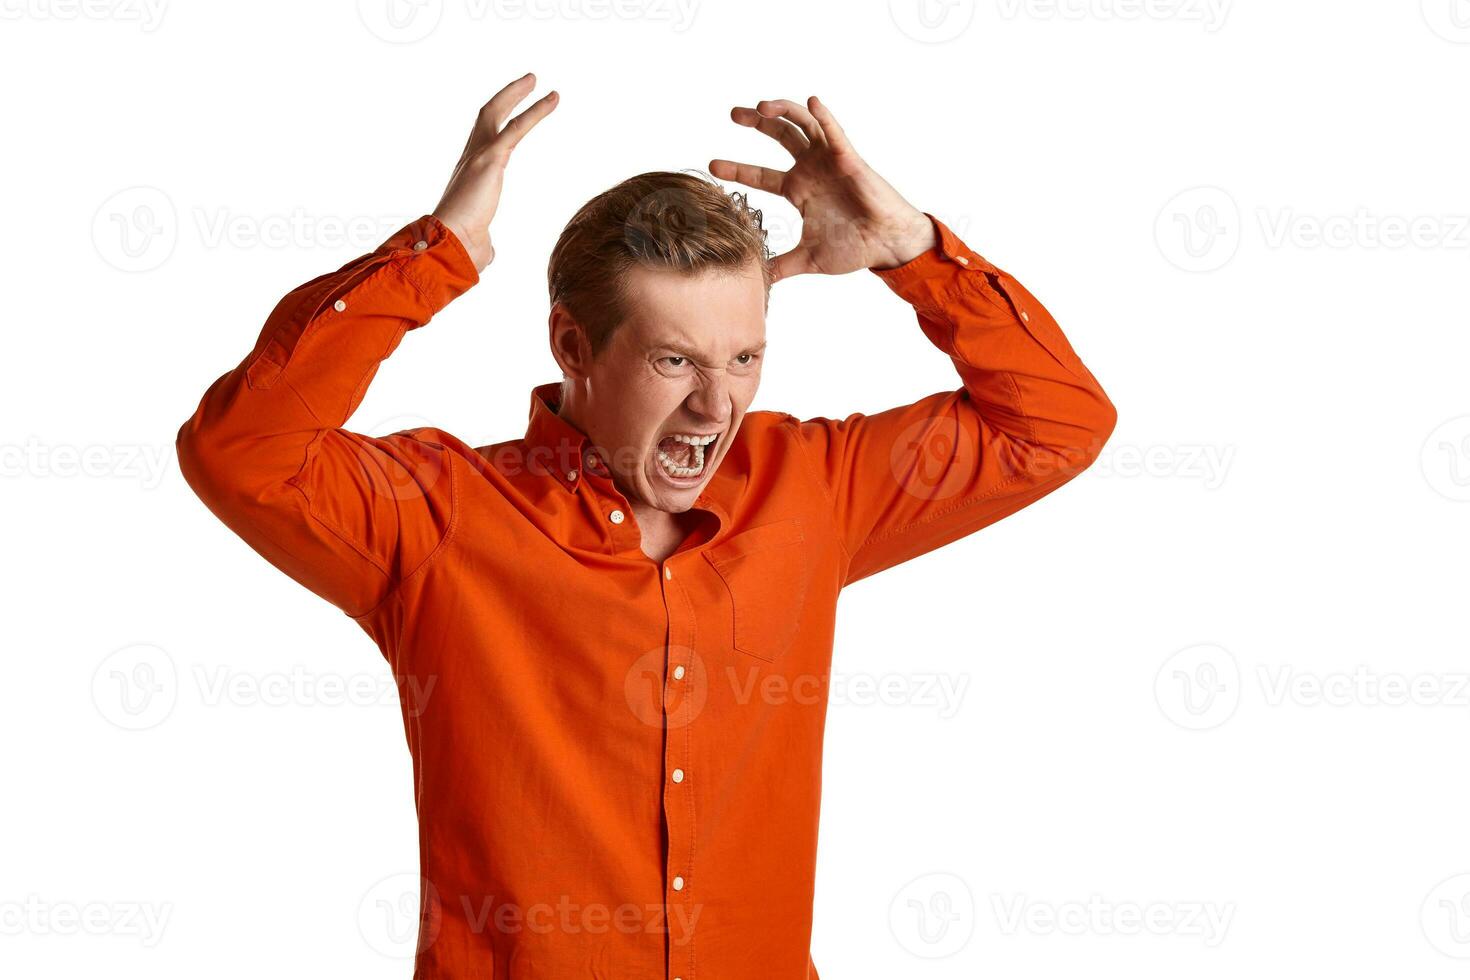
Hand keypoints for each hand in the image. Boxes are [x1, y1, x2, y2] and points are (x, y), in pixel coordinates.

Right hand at [433, 73, 558, 271]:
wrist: (450, 244)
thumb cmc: (461, 247)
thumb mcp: (478, 241)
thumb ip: (485, 240)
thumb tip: (488, 252)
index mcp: (470, 174)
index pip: (483, 140)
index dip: (497, 124)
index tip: (511, 114)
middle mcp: (471, 157)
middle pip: (487, 116)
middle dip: (507, 97)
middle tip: (527, 83)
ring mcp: (479, 155)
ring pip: (498, 112)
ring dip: (517, 94)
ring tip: (538, 81)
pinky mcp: (491, 158)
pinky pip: (516, 127)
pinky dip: (535, 110)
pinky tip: (552, 99)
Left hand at [709, 96, 936, 282]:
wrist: (886, 246)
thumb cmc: (854, 248)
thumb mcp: (808, 259)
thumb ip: (782, 266)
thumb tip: (759, 282)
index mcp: (799, 190)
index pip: (761, 175)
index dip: (737, 169)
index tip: (712, 166)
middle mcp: (811, 170)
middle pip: (779, 136)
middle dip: (756, 122)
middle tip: (732, 113)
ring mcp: (830, 162)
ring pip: (803, 125)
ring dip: (783, 111)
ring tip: (761, 106)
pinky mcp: (850, 160)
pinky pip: (835, 133)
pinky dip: (824, 117)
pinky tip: (812, 101)